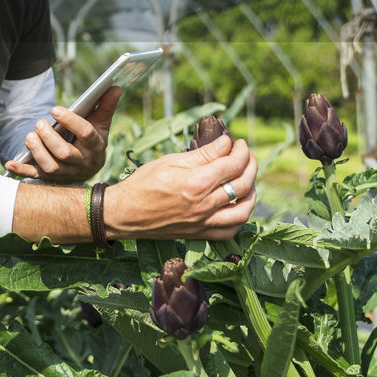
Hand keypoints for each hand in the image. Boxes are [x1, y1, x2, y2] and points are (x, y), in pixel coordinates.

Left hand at [3, 86, 121, 182]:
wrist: (88, 166)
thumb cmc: (92, 139)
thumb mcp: (100, 123)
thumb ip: (105, 105)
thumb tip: (115, 86)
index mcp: (95, 147)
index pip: (86, 134)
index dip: (71, 121)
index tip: (55, 109)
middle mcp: (82, 163)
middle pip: (65, 154)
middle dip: (49, 138)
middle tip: (39, 123)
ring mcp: (66, 172)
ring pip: (50, 167)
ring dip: (37, 151)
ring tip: (30, 136)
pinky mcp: (51, 179)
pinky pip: (35, 177)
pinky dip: (22, 171)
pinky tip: (9, 163)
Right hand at [106, 134, 257, 240]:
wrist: (125, 213)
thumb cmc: (143, 183)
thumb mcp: (171, 161)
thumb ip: (203, 154)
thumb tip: (226, 143)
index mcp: (196, 183)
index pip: (232, 164)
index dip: (240, 150)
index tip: (238, 143)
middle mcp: (204, 205)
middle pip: (243, 185)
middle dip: (250, 165)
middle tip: (246, 155)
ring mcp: (203, 222)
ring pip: (243, 211)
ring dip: (252, 193)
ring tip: (247, 179)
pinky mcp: (199, 234)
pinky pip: (230, 231)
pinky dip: (240, 218)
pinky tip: (237, 204)